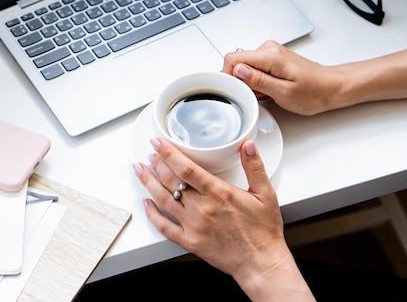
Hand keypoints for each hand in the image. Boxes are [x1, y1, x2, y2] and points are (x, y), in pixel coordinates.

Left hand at [133, 138, 313, 300]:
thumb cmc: (262, 231)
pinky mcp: (189, 241)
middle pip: (170, 181)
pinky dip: (152, 214)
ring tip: (141, 170)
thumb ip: (255, 167)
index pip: (186, 168)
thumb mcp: (265, 194)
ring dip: (149, 183)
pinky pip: (164, 226)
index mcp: (219, 194)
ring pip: (163, 200)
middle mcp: (202, 208)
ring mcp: (193, 226)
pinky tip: (146, 204)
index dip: (168, 153)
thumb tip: (249, 145)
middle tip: (150, 153)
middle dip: (157, 164)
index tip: (158, 142)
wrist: (260, 263)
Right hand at [222, 40, 341, 114]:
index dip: (228, 77)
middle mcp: (268, 49)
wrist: (331, 87)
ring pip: (244, 68)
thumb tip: (238, 71)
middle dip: (241, 82)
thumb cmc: (314, 92)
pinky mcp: (271, 58)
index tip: (236, 91)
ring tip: (267, 93)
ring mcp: (269, 52)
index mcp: (270, 56)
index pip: (232, 59)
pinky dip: (256, 82)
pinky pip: (252, 69)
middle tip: (257, 95)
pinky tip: (269, 89)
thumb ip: (258, 81)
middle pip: (236, 63)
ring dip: (250, 84)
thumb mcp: (284, 93)